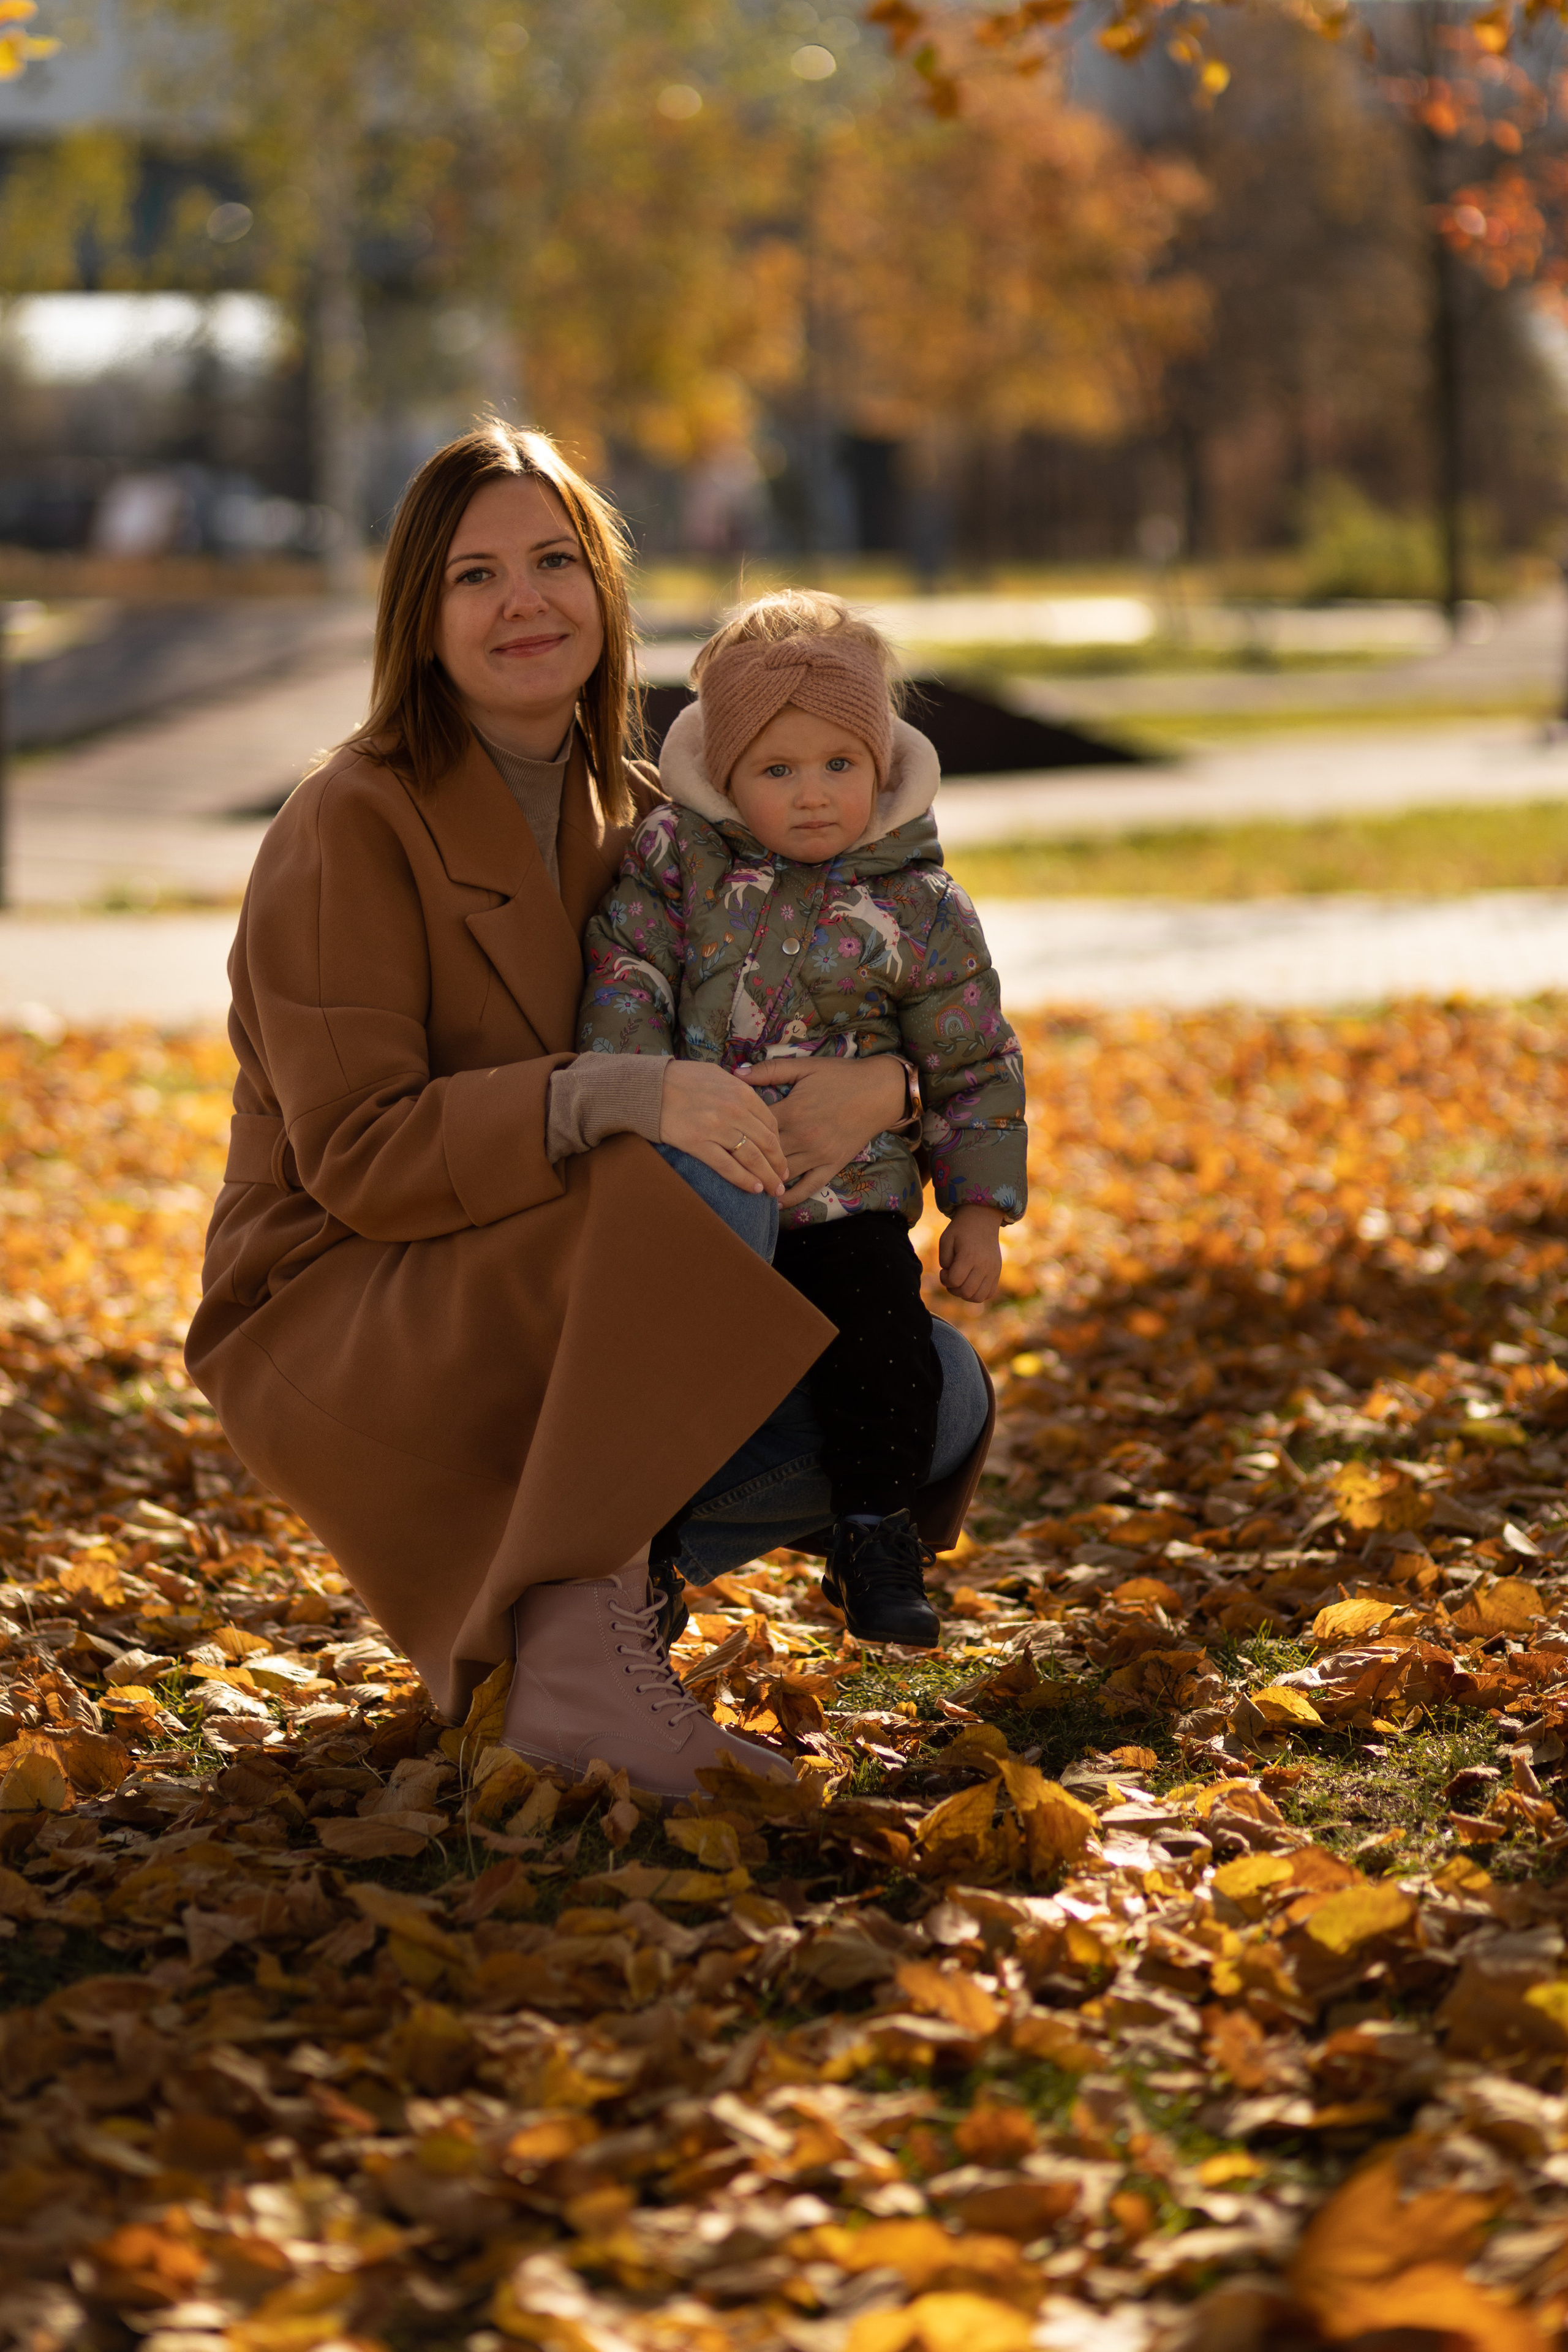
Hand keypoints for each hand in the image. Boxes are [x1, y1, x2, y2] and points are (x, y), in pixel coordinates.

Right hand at [659, 1059, 787, 1195]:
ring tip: (773, 1190)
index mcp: (741, 1092)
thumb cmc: (682, 1079)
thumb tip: (755, 1107)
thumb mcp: (718, 1075)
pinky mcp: (698, 1143)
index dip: (779, 1144)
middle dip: (778, 1164)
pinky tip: (754, 1189)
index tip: (781, 1157)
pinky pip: (728, 1166)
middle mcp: (734, 1110)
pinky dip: (744, 1180)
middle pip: (767, 1142)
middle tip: (783, 1180)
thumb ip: (739, 1090)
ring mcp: (717, 1128)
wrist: (648, 1087)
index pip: (771, 1123)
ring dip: (767, 1176)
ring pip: (752, 1157)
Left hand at [738, 1055, 907, 1206]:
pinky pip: (809, 1187)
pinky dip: (791, 1197)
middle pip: (764, 1154)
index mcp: (792, 1111)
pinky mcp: (832, 1165)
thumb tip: (735, 1073)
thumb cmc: (841, 1075)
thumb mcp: (805, 1066)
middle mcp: (803, 1138)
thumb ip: (770, 1070)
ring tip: (742, 1183)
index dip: (737, 1130)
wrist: (881, 1090)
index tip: (723, 1132)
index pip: (754, 1128)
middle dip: (745, 1158)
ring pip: (783, 1173)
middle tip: (723, 1163)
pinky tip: (775, 1202)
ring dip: (763, 1180)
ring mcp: (818, 1155)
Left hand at [939, 1204, 1005, 1302]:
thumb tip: (950, 1277)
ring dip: (964, 1294)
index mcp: (969, 1255)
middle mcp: (983, 1265)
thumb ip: (943, 1260)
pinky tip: (970, 1283)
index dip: (944, 1279)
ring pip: (978, 1297)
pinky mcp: (997, 1273)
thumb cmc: (961, 1230)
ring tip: (960, 1282)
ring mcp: (993, 1270)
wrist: (983, 1220)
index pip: (954, 1281)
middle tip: (951, 1276)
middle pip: (966, 1292)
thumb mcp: (946, 1239)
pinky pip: (988, 1294)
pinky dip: (977, 1294)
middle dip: (953, 1288)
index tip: (944, 1270)